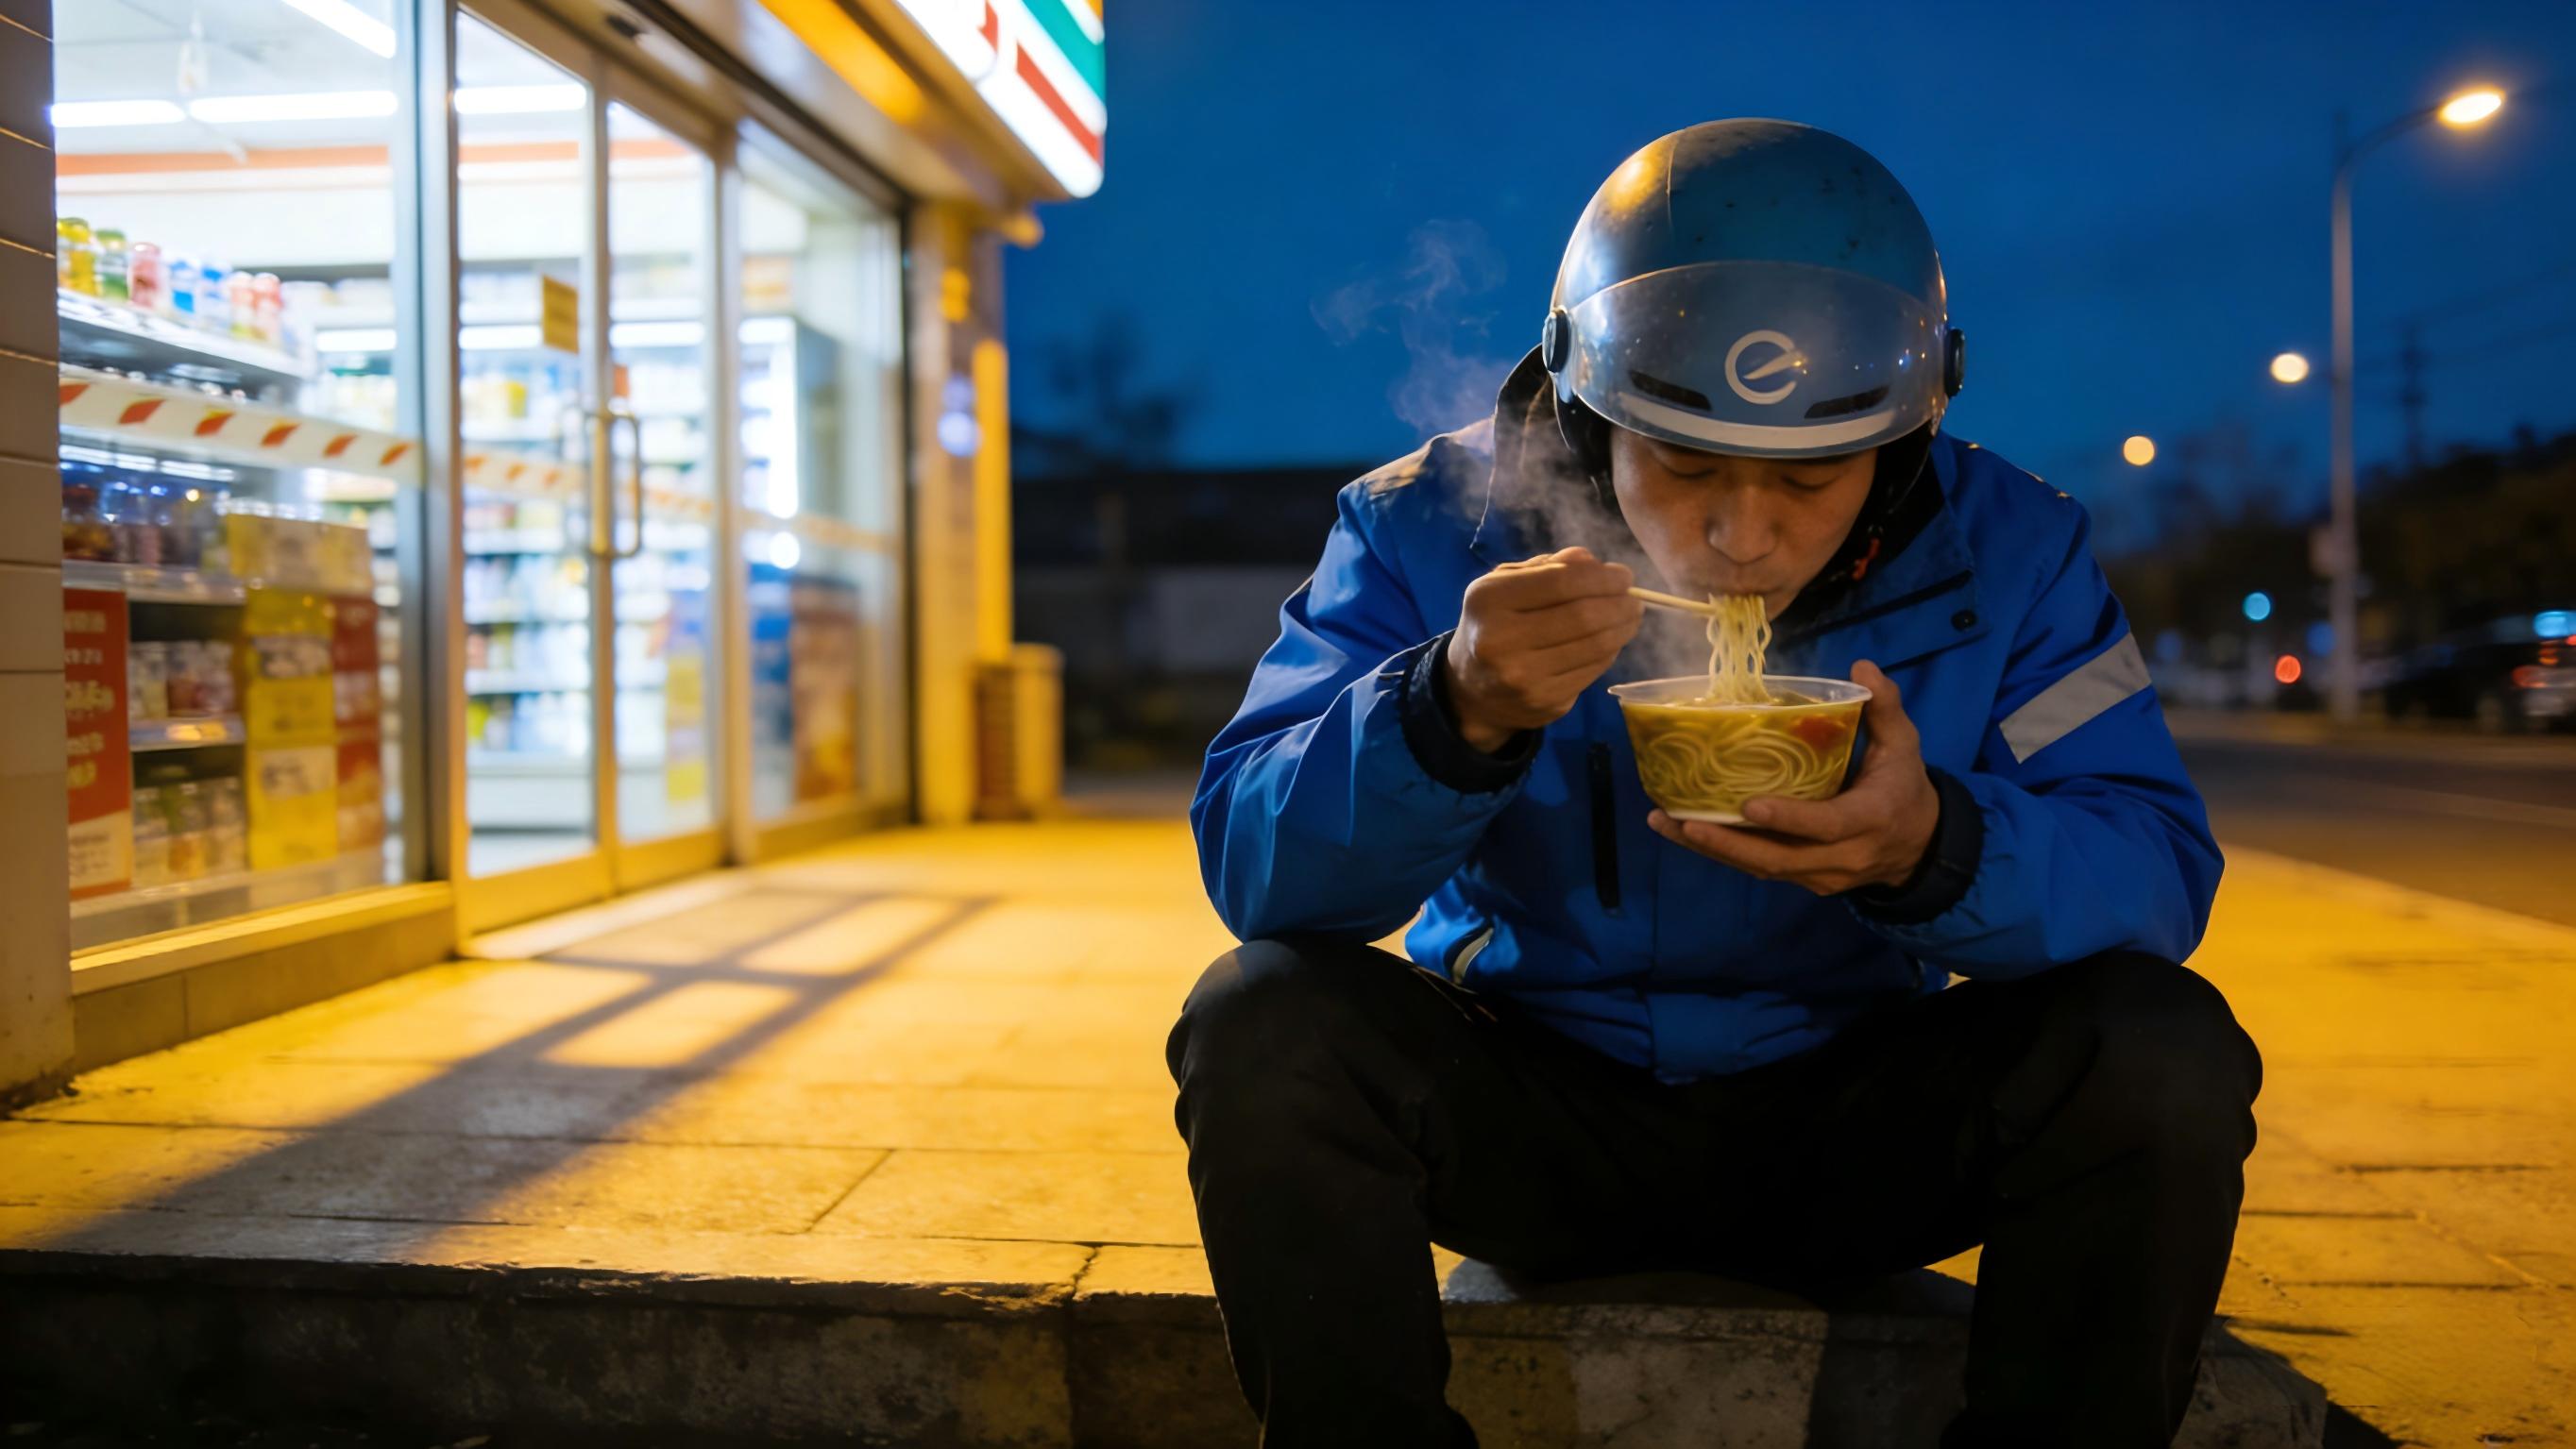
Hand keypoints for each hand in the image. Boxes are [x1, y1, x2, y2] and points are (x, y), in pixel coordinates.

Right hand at [1441, 546, 1643, 752]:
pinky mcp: (1546, 703)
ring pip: (1596, 646)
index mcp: (1489, 600)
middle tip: (1634, 599)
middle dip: (1619, 603)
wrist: (1471, 692)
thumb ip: (1546, 568)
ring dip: (1623, 628)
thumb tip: (1592, 561)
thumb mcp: (1506, 586)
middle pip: (1583, 616)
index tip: (1624, 576)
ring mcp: (1524, 678)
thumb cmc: (1494, 625)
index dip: (1602, 577)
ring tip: (1631, 616)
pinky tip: (1611, 641)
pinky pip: (1593, 671)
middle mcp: (1502, 640)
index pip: (1561, 582)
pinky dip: (1610, 652)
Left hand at [1646, 660, 1939, 894]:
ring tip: (1665, 822)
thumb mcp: (1904, 745)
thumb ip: (1883, 707)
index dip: (1789, 819)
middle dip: (1727, 843)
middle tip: (1681, 818)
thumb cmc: (1904, 786)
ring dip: (1711, 849)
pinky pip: (1760, 869)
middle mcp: (1842, 855)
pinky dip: (1721, 852)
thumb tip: (1861, 666)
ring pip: (1761, 868)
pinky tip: (1683, 829)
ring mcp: (1820, 875)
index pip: (1827, 825)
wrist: (1918, 847)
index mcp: (1871, 818)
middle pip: (1778, 858)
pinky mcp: (1804, 880)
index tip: (1749, 806)